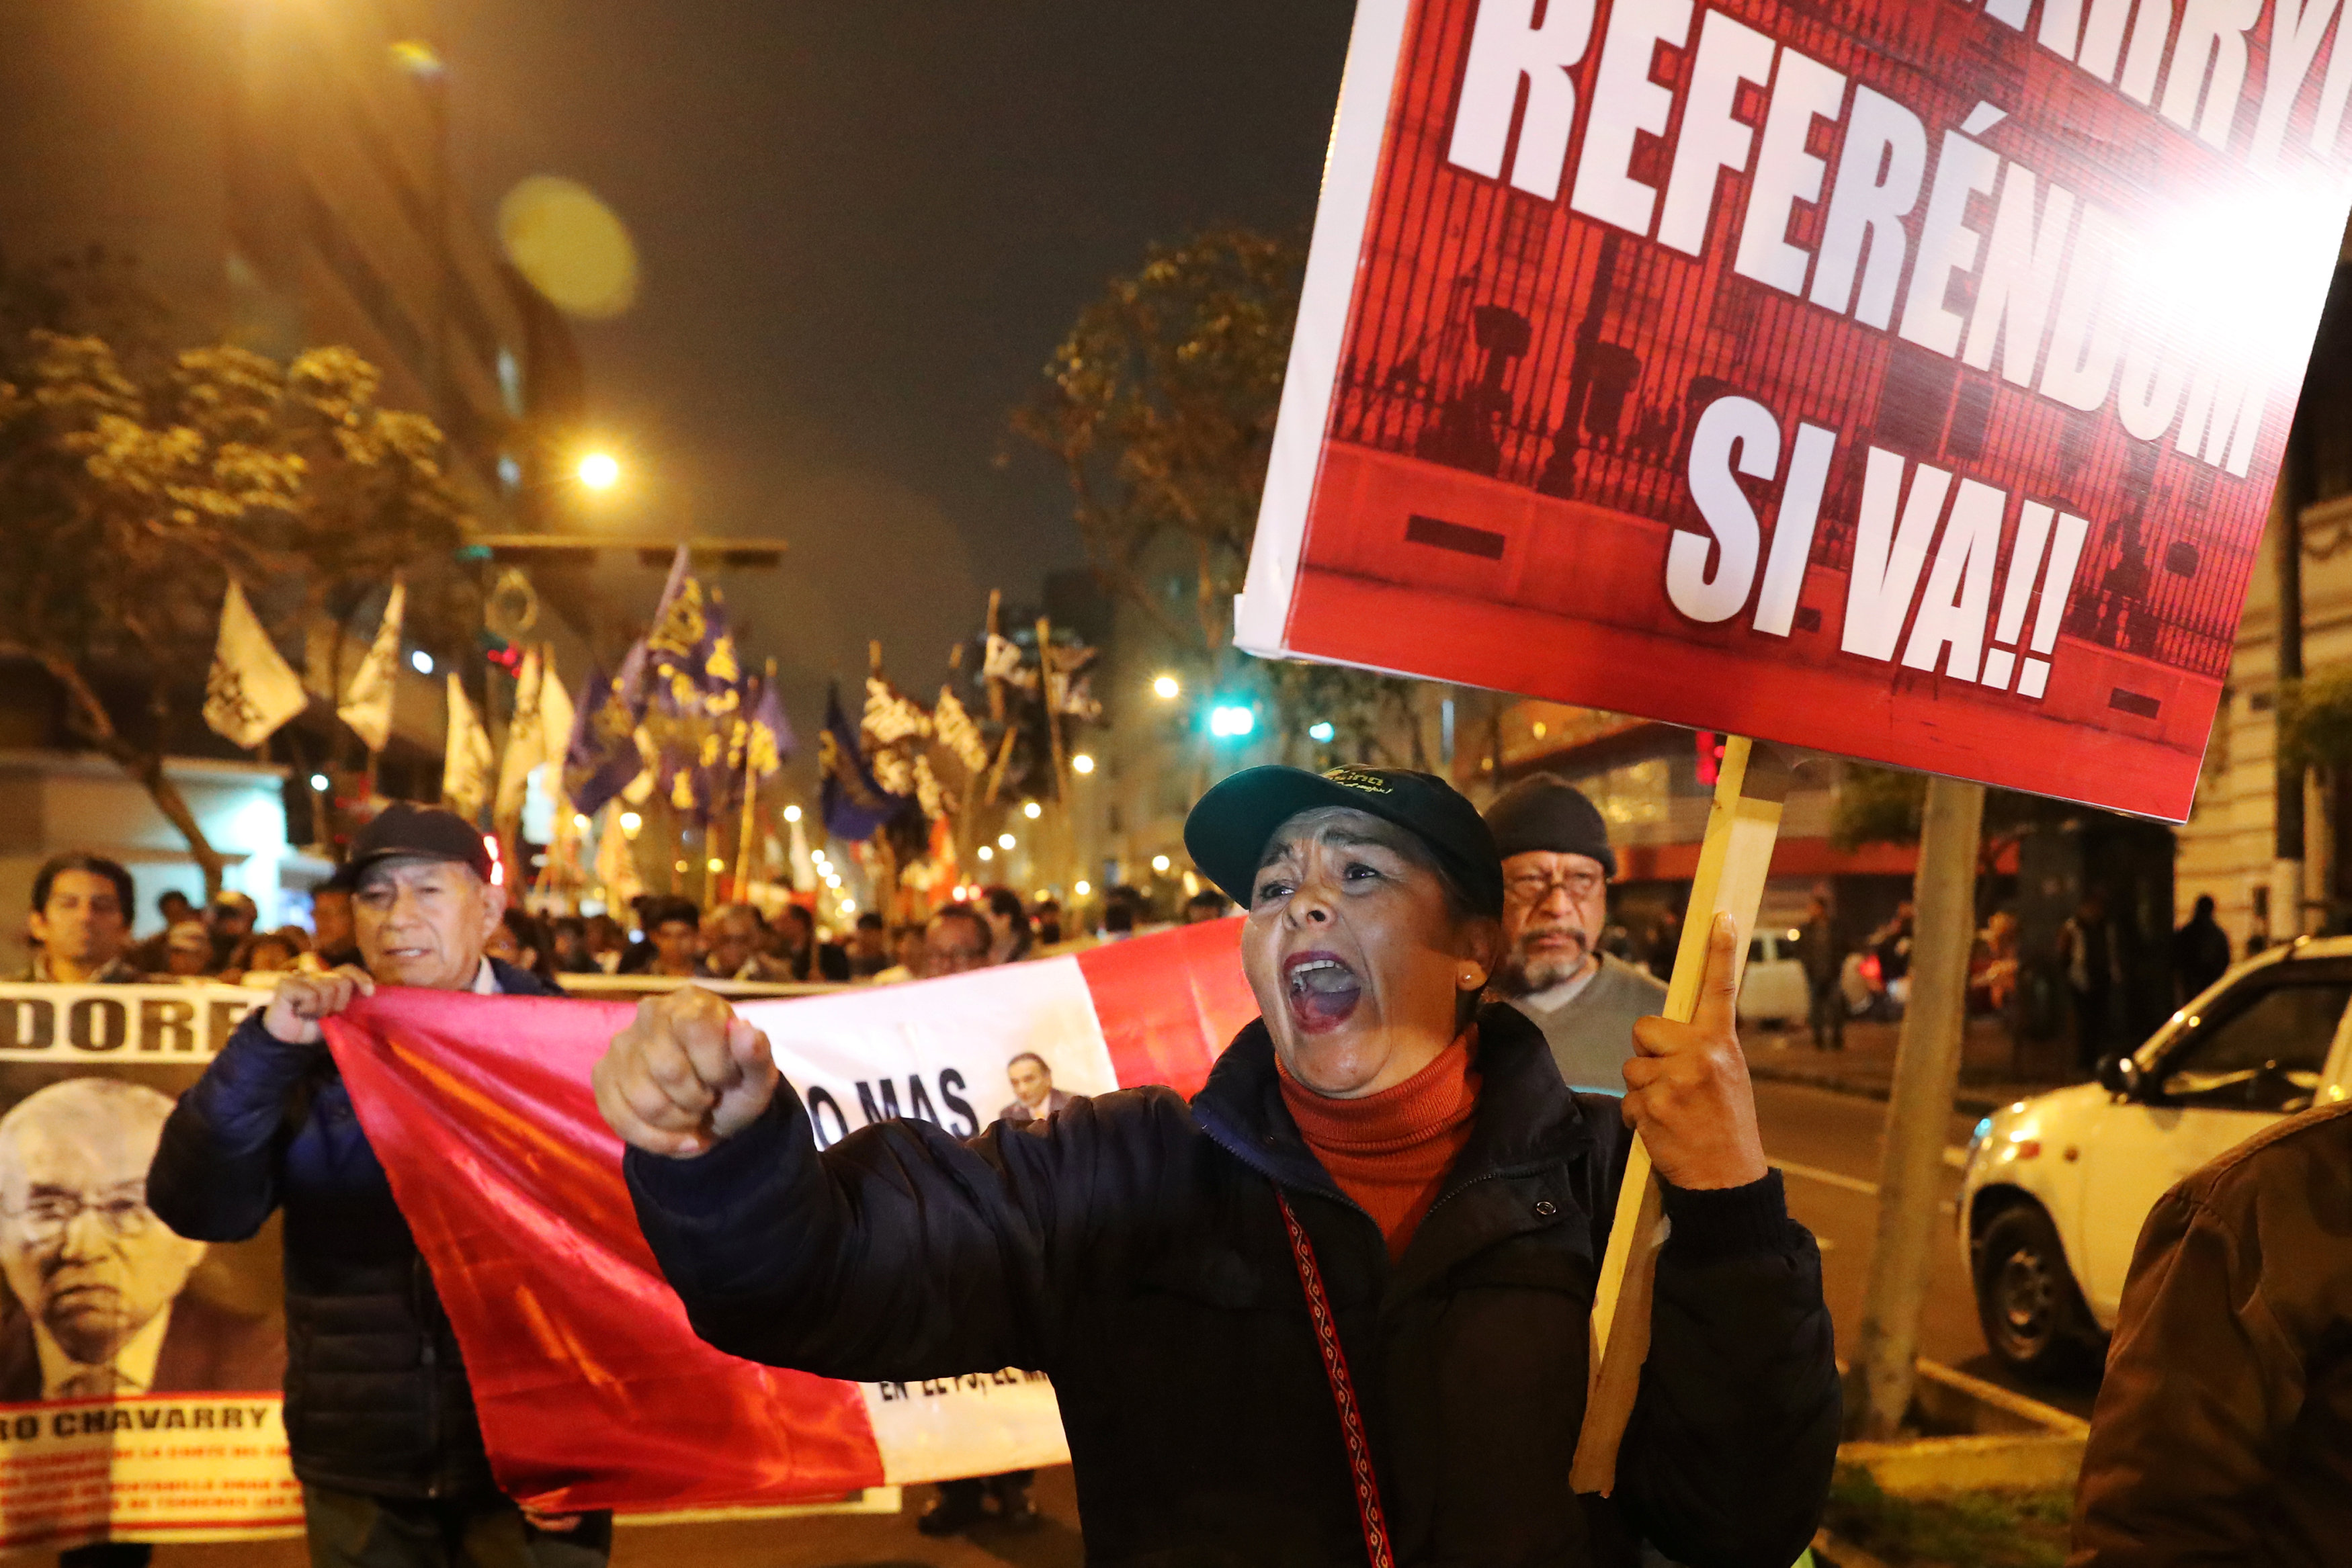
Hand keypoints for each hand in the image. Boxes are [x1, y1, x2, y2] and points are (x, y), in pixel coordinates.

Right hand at [261, 966, 375, 1044]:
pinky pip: (310, 995)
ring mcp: (300, 977)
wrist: (289, 1042)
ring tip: (309, 1015)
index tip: (369, 993)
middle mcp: (316, 975)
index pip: (348, 970)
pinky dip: (308, 1009)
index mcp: (329, 980)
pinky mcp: (286, 983)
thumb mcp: (338, 1015)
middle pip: (342, 981)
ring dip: (321, 1010)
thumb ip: (352, 1002)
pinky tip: (298, 1012)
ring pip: (327, 989)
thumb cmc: (314, 1027)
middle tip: (325, 1015)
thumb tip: (372, 994)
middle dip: (338, 1003)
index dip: (361, 978)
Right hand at [592, 986, 779, 1157]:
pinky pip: (621, 1119)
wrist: (711, 1110)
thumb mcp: (758, 1077)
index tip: (726, 1080)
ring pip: (644, 1101)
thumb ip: (756, 1054)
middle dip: (697, 1100)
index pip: (696, 1029)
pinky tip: (677, 1137)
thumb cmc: (735, 1085)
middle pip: (668, 1070)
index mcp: (693, 1003)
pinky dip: (657, 1140)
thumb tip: (744, 1030)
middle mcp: (651, 1014)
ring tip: (692, 1115)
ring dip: (678, 1123)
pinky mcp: (603, 1074)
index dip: (716, 1068)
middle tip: (708, 1100)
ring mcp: (622, 1044)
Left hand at [1622, 914, 1768, 1190]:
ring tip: (1673, 1111)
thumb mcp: (1729, 1077)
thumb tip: (1670, 1028)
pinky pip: (1628, 1098)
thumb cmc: (1726, 1126)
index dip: (1720, 952)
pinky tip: (1663, 1129)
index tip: (1721, 917)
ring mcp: (1675, 1079)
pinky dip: (1638, 1115)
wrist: (1728, 1180)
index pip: (1720, 990)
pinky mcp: (1653, 1105)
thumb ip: (1703, 1048)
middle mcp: (1701, 1055)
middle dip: (1648, 1051)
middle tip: (1673, 1081)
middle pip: (1644, 1028)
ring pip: (1631, 1066)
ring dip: (1644, 1089)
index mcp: (1723, 1044)